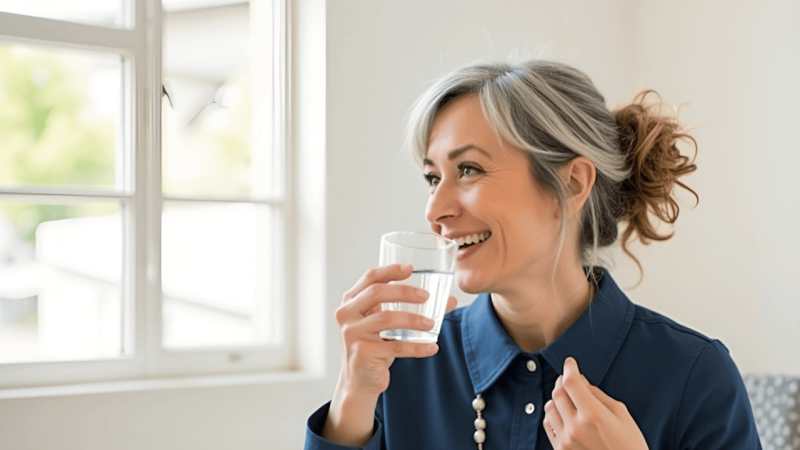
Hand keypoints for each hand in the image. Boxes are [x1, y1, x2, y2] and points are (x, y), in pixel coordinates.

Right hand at [323, 264, 457, 445]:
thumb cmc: (375, 345)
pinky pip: (395, 346)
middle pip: (376, 293)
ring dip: (413, 320)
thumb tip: (450, 300)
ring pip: (386, 319)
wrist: (360, 380)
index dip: (390, 270)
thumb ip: (411, 308)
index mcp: (351, 301)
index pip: (370, 278)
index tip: (411, 268)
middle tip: (426, 296)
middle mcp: (346, 314)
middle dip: (404, 292)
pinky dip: (417, 347)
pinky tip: (432, 347)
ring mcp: (352, 333)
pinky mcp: (363, 353)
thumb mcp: (388, 323)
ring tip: (432, 324)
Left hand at [543, 357, 648, 449]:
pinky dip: (553, 414)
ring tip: (568, 398)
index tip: (570, 363)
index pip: (571, 382)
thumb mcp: (621, 414)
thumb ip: (597, 395)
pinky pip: (548, 424)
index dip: (569, 368)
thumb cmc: (629, 444)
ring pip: (549, 407)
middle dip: (562, 381)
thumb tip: (580, 380)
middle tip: (569, 379)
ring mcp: (565, 440)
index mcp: (594, 415)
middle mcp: (576, 427)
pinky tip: (563, 414)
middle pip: (557, 393)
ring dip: (556, 398)